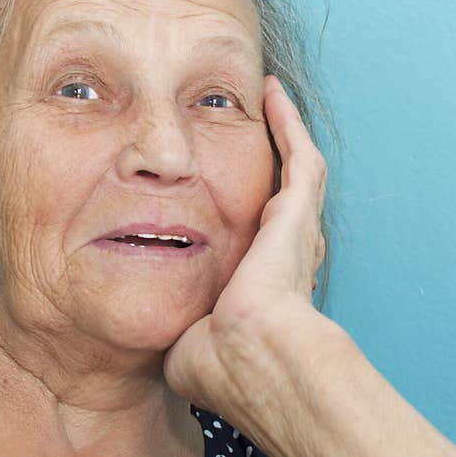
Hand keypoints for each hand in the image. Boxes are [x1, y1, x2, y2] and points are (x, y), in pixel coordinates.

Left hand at [163, 74, 327, 413]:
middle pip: (279, 201)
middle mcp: (282, 255)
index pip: (256, 246)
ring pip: (294, 169)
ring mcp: (294, 230)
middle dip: (266, 168)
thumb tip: (158, 342)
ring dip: (282, 133)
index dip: (242, 223)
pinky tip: (269, 93)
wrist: (249, 356)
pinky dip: (287, 122)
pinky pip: (297, 154)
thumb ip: (176, 334)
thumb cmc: (219, 363)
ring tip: (265, 100)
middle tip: (245, 135)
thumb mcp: (187, 348)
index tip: (221, 205)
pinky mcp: (296, 209)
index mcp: (260, 287)